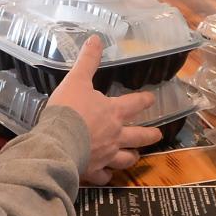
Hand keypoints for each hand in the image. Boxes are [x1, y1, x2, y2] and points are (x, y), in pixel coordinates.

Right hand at [47, 37, 162, 184]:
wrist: (57, 141)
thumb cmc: (68, 109)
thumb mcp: (76, 80)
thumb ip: (87, 61)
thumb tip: (96, 39)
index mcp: (113, 112)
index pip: (135, 104)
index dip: (144, 101)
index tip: (151, 99)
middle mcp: (116, 135)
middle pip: (138, 136)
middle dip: (149, 135)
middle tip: (158, 135)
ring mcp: (107, 155)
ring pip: (126, 158)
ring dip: (132, 156)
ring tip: (136, 155)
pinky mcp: (94, 170)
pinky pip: (104, 176)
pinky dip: (107, 175)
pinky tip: (107, 175)